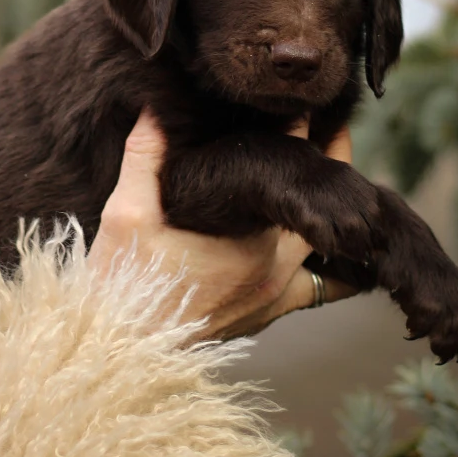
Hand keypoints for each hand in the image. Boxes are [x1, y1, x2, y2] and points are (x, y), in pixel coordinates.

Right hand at [88, 109, 357, 340]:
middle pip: (324, 200)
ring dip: (331, 208)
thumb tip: (154, 109)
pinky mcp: (272, 313)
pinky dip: (331, 258)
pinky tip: (329, 238)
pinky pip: (322, 285)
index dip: (301, 130)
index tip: (307, 101)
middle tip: (331, 123)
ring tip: (333, 174)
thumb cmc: (124, 287)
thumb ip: (144, 158)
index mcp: (252, 238)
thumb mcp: (126, 216)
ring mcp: (279, 294)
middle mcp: (278, 267)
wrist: (126, 355)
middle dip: (325, 160)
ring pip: (331, 242)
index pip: (294, 168)